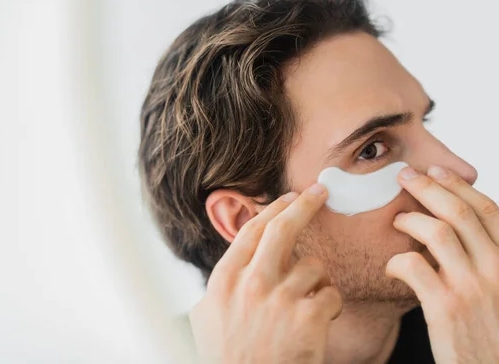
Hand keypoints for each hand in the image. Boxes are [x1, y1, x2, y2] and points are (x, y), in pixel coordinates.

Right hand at [189, 184, 341, 363]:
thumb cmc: (226, 358)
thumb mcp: (206, 317)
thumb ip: (219, 286)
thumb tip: (233, 262)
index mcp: (225, 280)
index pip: (252, 230)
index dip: (273, 208)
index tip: (288, 196)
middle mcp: (252, 283)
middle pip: (283, 229)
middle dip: (305, 204)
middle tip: (320, 191)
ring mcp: (281, 299)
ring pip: (314, 267)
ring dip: (316, 283)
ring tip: (306, 305)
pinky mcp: (309, 319)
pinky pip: (331, 295)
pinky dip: (329, 306)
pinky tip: (318, 323)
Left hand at [387, 165, 498, 363]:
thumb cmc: (490, 333)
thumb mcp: (497, 290)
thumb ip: (483, 260)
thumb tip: (454, 230)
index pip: (488, 210)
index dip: (458, 186)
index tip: (436, 171)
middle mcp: (497, 269)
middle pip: (460, 212)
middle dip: (428, 187)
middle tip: (403, 175)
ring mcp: (472, 287)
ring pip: (436, 231)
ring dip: (410, 219)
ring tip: (397, 221)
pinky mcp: (446, 307)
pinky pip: (413, 265)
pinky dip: (396, 260)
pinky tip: (392, 267)